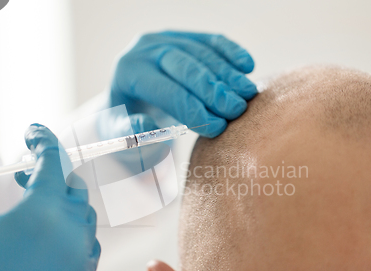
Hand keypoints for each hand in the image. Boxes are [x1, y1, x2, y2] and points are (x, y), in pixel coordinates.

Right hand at [0, 124, 99, 270]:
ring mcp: (80, 260)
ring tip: (34, 205)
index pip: (53, 161)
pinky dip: (73, 232)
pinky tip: (48, 237)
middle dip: (54, 174)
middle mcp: (71, 233)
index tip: (31, 132)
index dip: (42, 140)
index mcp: (42, 212)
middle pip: (74, 188)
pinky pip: (88, 246)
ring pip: (85, 217)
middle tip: (24, 176)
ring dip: (65, 202)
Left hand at [105, 31, 256, 138]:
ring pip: (202, 53)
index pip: (167, 91)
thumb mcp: (122, 134)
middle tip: (237, 110)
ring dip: (229, 74)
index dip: (194, 110)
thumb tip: (148, 125)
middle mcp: (146, 49)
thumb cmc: (128, 122)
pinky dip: (231, 52)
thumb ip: (132, 134)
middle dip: (215, 90)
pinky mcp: (184, 37)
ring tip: (248, 94)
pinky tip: (247, 66)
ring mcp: (166, 38)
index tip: (218, 128)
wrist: (130, 100)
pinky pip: (211, 41)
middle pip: (186, 67)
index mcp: (128, 72)